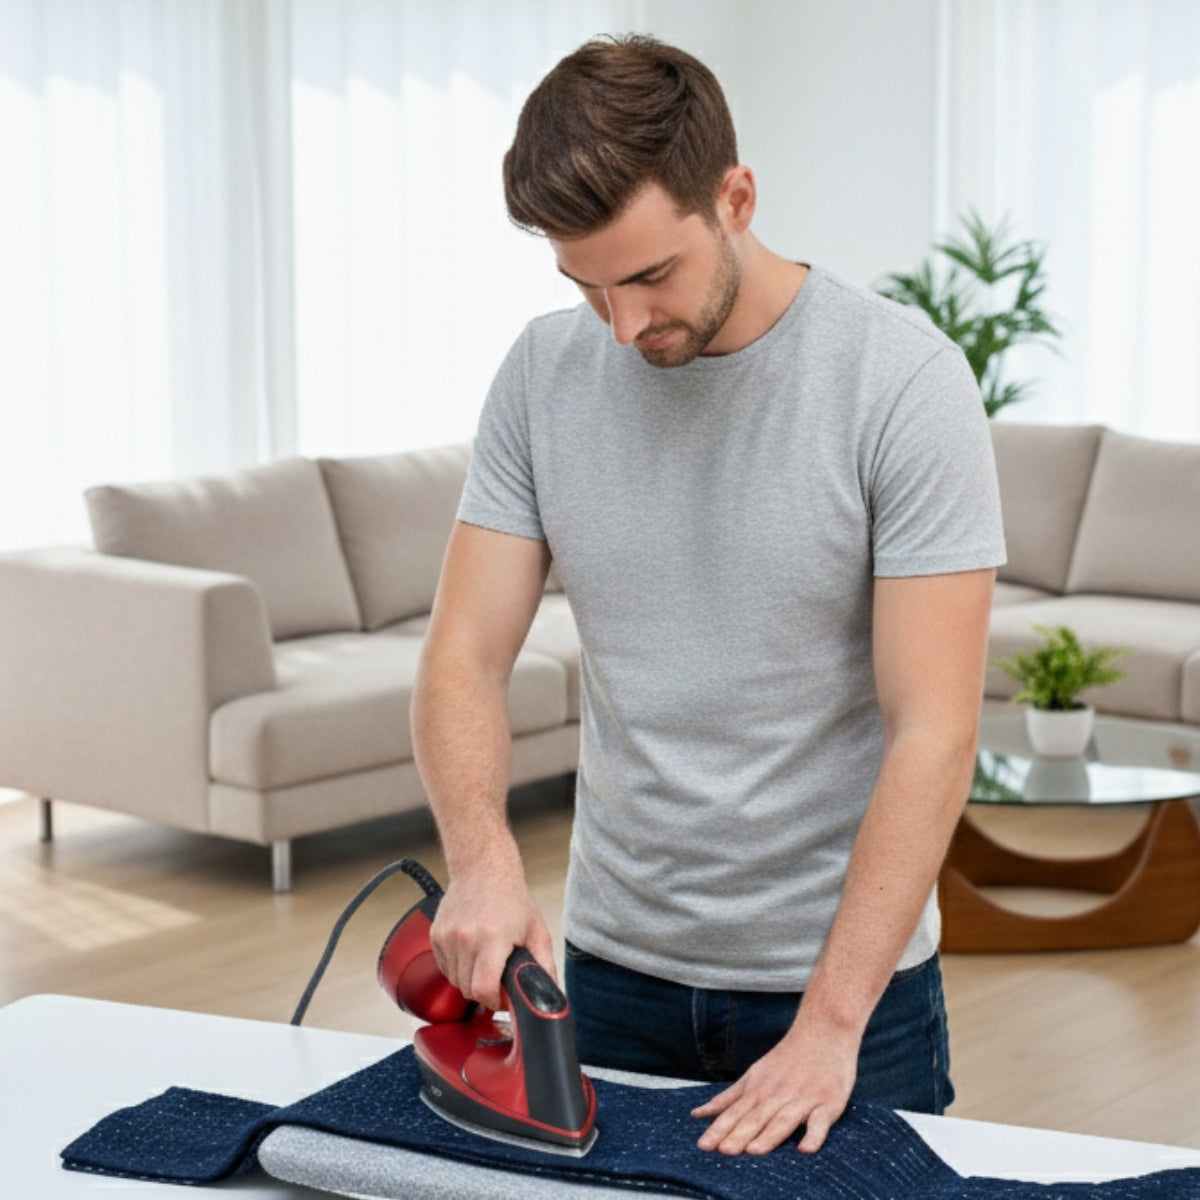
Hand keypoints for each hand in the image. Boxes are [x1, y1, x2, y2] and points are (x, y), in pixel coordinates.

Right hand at [430, 861, 554, 1011]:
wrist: (483, 868)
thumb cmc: (512, 899)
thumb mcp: (537, 931)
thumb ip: (545, 967)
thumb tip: (549, 996)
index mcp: (493, 939)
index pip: (483, 990)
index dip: (494, 1002)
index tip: (502, 998)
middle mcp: (466, 938)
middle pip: (468, 989)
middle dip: (484, 992)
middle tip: (497, 978)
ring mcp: (447, 936)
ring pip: (454, 981)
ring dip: (469, 979)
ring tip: (485, 961)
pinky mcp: (435, 934)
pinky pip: (444, 967)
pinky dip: (457, 967)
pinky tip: (471, 952)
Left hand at [691, 1019, 858, 1155]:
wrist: (824, 1031)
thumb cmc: (786, 1058)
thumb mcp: (754, 1075)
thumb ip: (728, 1098)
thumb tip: (698, 1115)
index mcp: (758, 1089)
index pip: (735, 1113)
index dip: (719, 1129)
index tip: (704, 1146)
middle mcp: (777, 1095)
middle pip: (756, 1118)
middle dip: (739, 1134)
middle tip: (723, 1151)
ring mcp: (803, 1099)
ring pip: (783, 1121)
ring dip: (769, 1135)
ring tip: (753, 1151)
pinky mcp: (828, 1104)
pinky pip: (820, 1123)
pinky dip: (814, 1136)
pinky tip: (805, 1149)